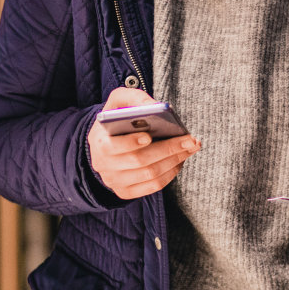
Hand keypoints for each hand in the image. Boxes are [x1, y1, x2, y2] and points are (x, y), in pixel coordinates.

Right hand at [87, 88, 201, 199]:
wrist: (108, 141)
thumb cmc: (117, 119)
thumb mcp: (118, 101)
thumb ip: (133, 97)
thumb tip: (154, 106)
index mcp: (97, 142)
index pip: (111, 147)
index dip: (130, 143)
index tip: (149, 136)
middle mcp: (103, 165)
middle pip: (138, 161)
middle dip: (167, 149)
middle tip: (189, 140)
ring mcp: (114, 181)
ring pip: (149, 175)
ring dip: (174, 161)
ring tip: (190, 147)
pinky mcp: (126, 192)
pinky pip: (153, 186)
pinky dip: (170, 173)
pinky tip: (180, 159)